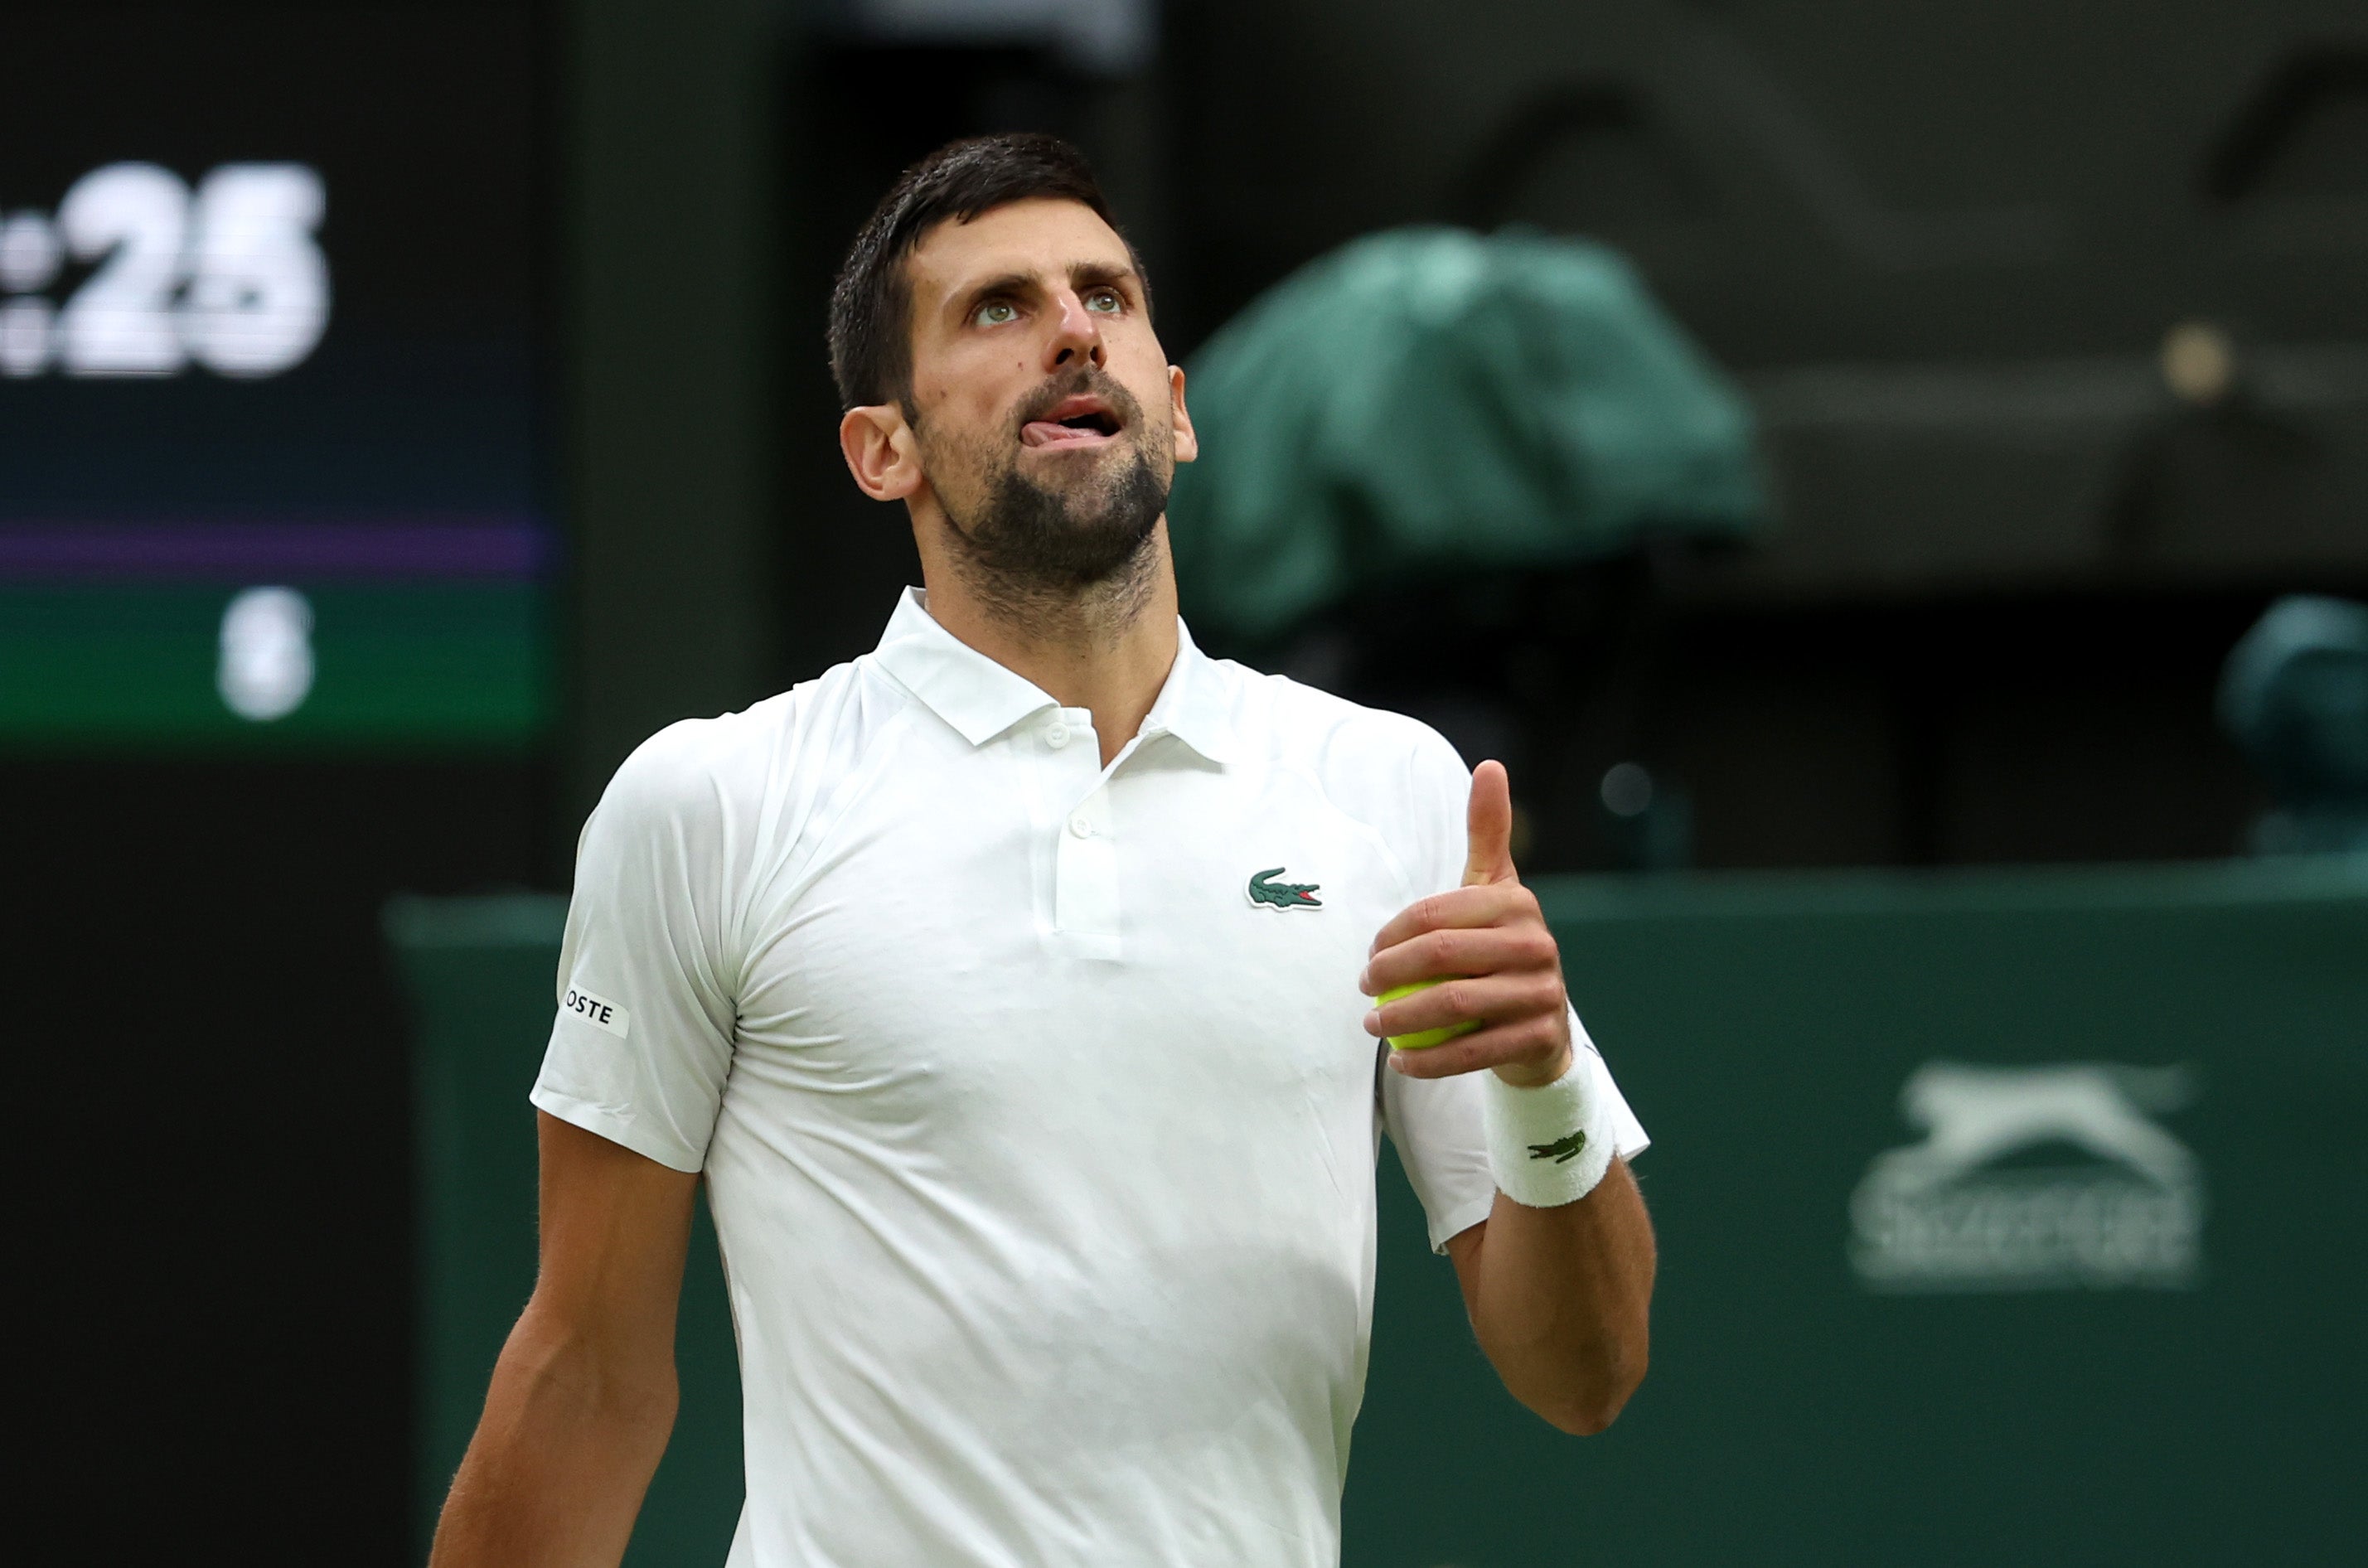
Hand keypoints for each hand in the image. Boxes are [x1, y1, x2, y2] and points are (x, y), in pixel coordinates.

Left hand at [1359, 760, 1574, 1087]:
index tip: (1368, 955)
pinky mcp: (1538, 1038)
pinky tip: (1401, 1061)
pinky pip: (1472, 1051)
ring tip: (1372, 1025)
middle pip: (1442, 956)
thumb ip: (1489, 832)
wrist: (1540, 1026)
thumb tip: (1491, 765)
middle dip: (1389, 973)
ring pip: (1454, 1005)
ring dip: (1401, 1019)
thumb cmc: (1501, 946)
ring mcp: (1543, 993)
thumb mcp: (1495, 888)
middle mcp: (1538, 944)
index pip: (1437, 913)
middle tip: (1363, 988)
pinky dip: (1429, 1061)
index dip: (1392, 934)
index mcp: (1518, 902)